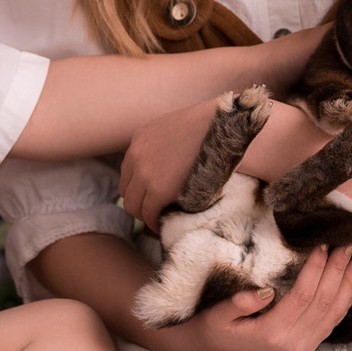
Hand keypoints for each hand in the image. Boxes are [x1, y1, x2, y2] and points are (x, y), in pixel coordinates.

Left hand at [119, 99, 217, 229]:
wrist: (225, 126)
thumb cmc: (211, 125)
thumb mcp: (176, 127)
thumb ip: (164, 144)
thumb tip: (169, 163)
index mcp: (140, 138)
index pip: (128, 172)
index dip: (139, 188)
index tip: (151, 197)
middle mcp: (136, 154)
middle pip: (126, 190)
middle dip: (139, 203)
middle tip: (155, 212)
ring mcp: (145, 172)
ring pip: (133, 205)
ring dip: (145, 214)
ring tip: (160, 220)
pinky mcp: (158, 189)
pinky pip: (149, 214)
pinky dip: (154, 223)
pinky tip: (164, 225)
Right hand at [183, 246, 351, 350]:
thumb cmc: (214, 332)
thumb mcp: (216, 316)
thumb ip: (238, 305)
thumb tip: (265, 291)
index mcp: (271, 332)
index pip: (302, 296)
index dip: (316, 270)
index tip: (322, 246)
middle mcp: (292, 342)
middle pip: (323, 303)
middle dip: (338, 272)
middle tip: (348, 246)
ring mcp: (303, 346)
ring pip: (332, 314)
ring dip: (347, 285)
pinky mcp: (307, 347)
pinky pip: (332, 324)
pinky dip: (345, 303)